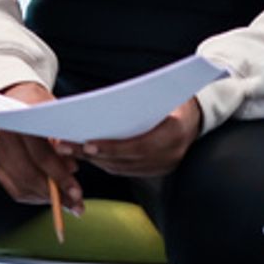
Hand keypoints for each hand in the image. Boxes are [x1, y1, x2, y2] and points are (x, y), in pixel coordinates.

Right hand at [0, 82, 84, 214]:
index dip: (59, 176)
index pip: (40, 154)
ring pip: (20, 185)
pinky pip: (14, 188)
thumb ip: (65, 138)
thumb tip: (71, 169)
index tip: (76, 192)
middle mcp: (2, 135)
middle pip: (29, 173)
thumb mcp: (57, 114)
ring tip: (66, 202)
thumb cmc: (42, 106)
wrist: (17, 98)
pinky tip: (49, 196)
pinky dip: (34, 196)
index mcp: (19, 119)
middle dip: (55, 193)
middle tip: (75, 204)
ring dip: (46, 198)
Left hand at [64, 97, 201, 177]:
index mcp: (174, 133)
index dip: (112, 148)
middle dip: (92, 154)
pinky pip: (126, 170)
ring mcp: (163, 166)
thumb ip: (140, 100)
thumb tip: (104, 103)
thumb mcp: (163, 92)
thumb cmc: (176, 96)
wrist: (199, 115)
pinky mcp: (157, 170)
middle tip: (65, 146)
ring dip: (93, 160)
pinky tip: (87, 154)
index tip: (88, 145)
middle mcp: (170, 155)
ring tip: (69, 149)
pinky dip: (105, 162)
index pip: (139, 146)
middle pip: (125, 160)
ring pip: (122, 168)